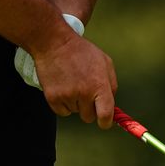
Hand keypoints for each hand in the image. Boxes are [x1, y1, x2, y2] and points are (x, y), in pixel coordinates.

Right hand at [18, 14, 117, 128]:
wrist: (55, 43)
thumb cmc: (81, 51)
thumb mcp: (104, 62)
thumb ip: (111, 84)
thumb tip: (112, 104)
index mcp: (99, 85)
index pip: (106, 115)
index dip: (106, 122)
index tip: (104, 121)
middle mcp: (84, 93)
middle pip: (89, 117)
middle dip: (88, 108)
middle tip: (84, 91)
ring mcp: (67, 96)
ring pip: (75, 112)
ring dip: (75, 103)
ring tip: (72, 82)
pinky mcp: (52, 98)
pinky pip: (62, 112)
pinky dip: (63, 103)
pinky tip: (63, 87)